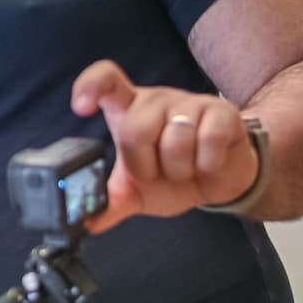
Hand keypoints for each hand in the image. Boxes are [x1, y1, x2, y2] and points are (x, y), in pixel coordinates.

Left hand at [70, 60, 260, 231]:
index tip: (81, 108)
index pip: (105, 80)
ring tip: (187, 168)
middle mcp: (155, 100)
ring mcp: (189, 102)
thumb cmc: (173, 176)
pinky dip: (208, 164)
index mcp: (128, 110)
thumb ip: (111, 202)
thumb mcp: (137, 192)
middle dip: (146, 166)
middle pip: (135, 129)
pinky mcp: (222, 111)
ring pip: (176, 137)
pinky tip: (209, 164)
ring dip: (180, 169)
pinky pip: (210, 138)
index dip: (91, 86)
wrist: (219, 181)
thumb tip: (85, 222)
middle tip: (159, 173)